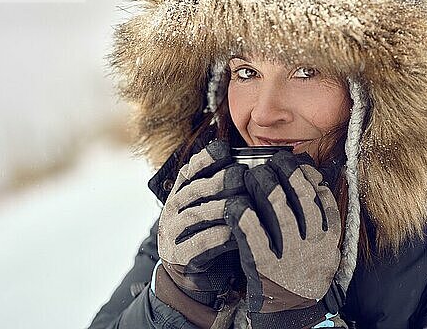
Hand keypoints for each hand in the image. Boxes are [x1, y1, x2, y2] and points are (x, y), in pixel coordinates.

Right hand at [157, 140, 246, 309]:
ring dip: (221, 207)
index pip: (190, 169)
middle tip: (242, 175)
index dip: (206, 158)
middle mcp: (173, 209)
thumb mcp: (212, 205)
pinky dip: (219, 237)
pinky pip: (199, 244)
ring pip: (196, 215)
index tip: (226, 150)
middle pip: (195, 190)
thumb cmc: (211, 233)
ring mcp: (173, 233)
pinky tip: (237, 232)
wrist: (191, 276)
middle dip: (219, 180)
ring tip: (244, 202)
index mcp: (181, 192)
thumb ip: (224, 187)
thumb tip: (253, 162)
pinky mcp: (180, 256)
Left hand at [224, 151, 342, 327]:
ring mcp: (291, 258)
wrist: (293, 313)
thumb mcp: (322, 246)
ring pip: (282, 214)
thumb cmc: (303, 270)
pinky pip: (256, 240)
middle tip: (273, 161)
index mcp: (329, 238)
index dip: (308, 175)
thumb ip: (319, 216)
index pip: (323, 198)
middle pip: (303, 200)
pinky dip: (246, 219)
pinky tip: (236, 204)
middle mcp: (314, 247)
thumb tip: (312, 176)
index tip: (296, 162)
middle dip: (287, 174)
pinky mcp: (267, 269)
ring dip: (267, 188)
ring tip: (254, 173)